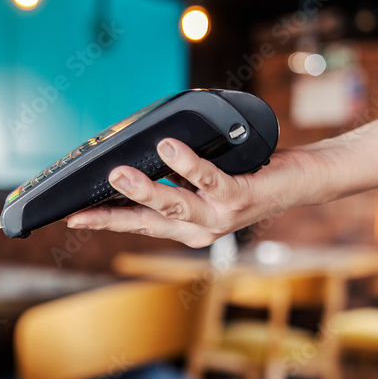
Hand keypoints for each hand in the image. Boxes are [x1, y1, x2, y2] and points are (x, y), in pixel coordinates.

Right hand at [66, 137, 320, 247]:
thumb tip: (140, 156)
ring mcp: (220, 217)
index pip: (138, 224)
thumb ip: (176, 178)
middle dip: (111, 217)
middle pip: (147, 222)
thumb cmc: (251, 175)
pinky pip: (207, 179)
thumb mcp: (206, 180)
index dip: (105, 222)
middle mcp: (201, 229)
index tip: (74, 219)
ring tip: (119, 174)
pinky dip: (186, 165)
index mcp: (188, 228)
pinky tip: (170, 149)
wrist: (303, 181)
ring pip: (173, 206)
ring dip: (143, 190)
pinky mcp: (239, 198)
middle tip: (81, 211)